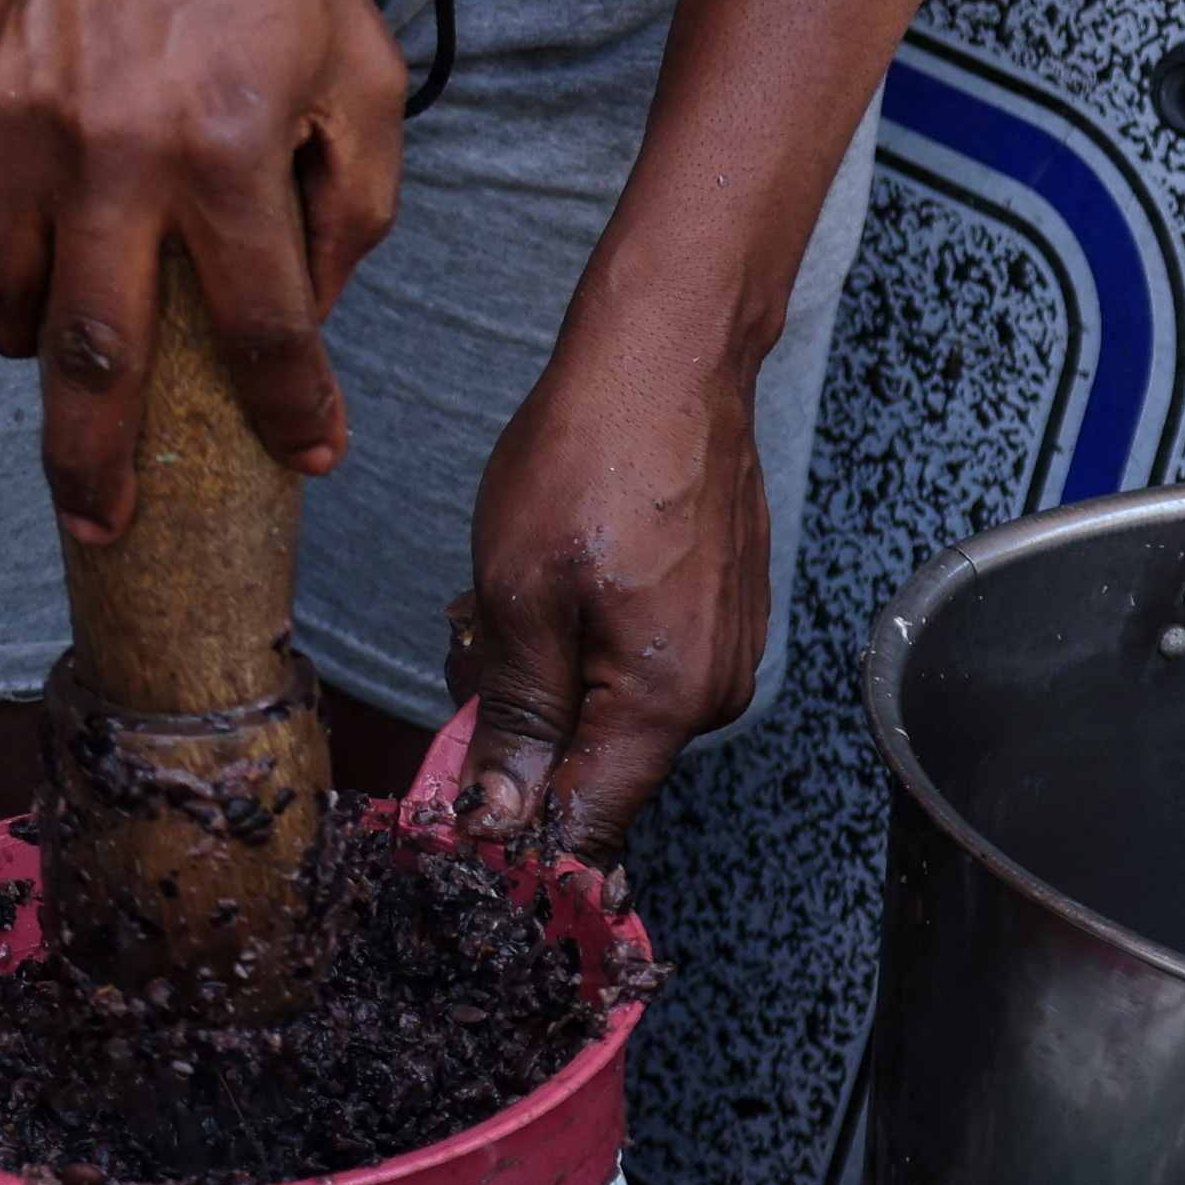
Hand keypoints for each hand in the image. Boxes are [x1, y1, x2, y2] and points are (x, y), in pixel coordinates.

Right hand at [0, 0, 411, 541]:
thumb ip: (358, 195)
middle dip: (94, 467)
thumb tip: (311, 306)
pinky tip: (46, 205)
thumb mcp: (362, 57)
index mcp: (233, 148)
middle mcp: (118, 155)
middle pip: (95, 360)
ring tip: (56, 362)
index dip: (291, 412)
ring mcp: (24, 131)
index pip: (264, 330)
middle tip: (99, 529)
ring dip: (32, 352)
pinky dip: (9, 233)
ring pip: (4, 296)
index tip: (304, 455)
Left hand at [443, 318, 779, 851]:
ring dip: (550, 673)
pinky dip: (586, 637)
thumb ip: (516, 717)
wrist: (669, 359)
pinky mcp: (721, 611)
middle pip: (597, 765)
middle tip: (472, 645)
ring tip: (515, 590)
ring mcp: (725, 649)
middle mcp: (715, 691)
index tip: (459, 804)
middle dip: (522, 727)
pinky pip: (638, 662)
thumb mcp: (518, 595)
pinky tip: (561, 572)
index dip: (517, 825)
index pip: (590, 822)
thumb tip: (501, 818)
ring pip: (612, 709)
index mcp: (668, 701)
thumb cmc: (591, 459)